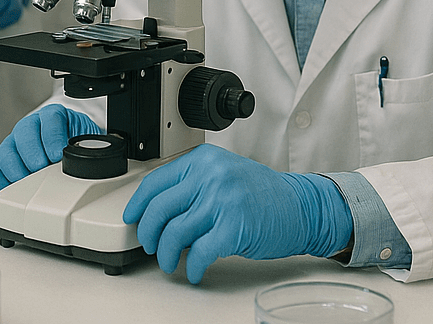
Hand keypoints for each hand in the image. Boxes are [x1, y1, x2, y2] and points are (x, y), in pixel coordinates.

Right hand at [0, 104, 100, 189]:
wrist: (68, 144)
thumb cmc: (75, 141)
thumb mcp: (85, 138)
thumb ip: (84, 145)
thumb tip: (84, 160)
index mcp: (53, 115)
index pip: (50, 119)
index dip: (52, 138)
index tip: (58, 155)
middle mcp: (31, 124)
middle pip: (24, 132)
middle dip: (33, 154)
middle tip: (41, 170)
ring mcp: (16, 141)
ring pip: (6, 151)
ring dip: (17, 170)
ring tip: (29, 184)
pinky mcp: (5, 159)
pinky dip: (3, 181)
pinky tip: (15, 189)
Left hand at [123, 145, 352, 283]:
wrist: (299, 207)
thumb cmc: (262, 194)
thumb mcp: (223, 174)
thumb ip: (193, 183)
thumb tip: (158, 209)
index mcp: (204, 160)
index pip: (156, 181)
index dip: (138, 204)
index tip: (132, 218)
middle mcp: (210, 176)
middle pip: (160, 208)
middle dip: (149, 233)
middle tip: (150, 245)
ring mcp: (222, 201)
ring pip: (175, 233)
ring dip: (167, 255)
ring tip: (170, 263)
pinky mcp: (233, 227)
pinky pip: (199, 253)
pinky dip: (192, 267)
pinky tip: (194, 271)